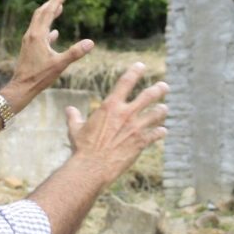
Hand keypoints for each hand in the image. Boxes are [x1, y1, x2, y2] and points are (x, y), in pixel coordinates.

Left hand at [2, 0, 93, 111]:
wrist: (21, 87)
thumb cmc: (39, 77)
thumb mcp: (60, 64)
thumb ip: (75, 53)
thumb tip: (91, 42)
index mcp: (38, 35)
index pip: (48, 12)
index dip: (57, 1)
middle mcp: (31, 35)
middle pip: (41, 13)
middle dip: (51, 4)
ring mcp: (29, 42)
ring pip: (38, 23)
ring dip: (48, 14)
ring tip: (58, 9)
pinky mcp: (28, 49)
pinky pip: (38, 34)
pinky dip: (47, 29)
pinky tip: (54, 33)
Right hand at [65, 63, 168, 186]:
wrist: (92, 168)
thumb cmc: (82, 148)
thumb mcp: (75, 130)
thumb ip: (74, 117)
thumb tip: (69, 110)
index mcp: (110, 106)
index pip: (125, 82)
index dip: (135, 71)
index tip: (141, 66)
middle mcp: (126, 114)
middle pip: (148, 96)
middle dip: (158, 89)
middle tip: (164, 86)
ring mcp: (136, 128)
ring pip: (156, 114)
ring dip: (161, 110)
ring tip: (164, 108)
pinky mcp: (141, 143)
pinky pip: (155, 134)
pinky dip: (160, 132)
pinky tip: (163, 131)